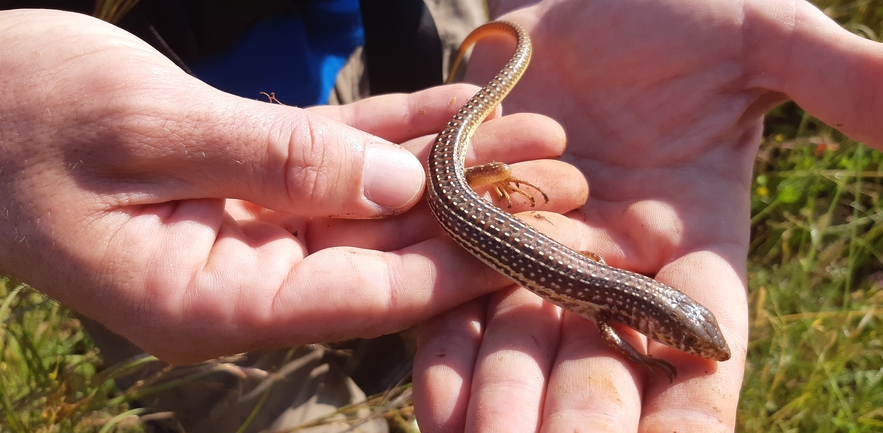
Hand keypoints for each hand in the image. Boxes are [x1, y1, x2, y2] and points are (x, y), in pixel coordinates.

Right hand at [0, 9, 584, 362]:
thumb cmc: (18, 112)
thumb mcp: (143, 133)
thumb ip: (272, 164)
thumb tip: (394, 188)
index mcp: (211, 298)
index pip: (362, 294)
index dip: (452, 268)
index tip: (534, 244)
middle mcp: (243, 274)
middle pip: (383, 251)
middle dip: (473, 216)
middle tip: (564, 185)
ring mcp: (249, 224)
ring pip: (372, 198)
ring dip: (449, 166)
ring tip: (536, 136)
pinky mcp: (248, 170)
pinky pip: (339, 153)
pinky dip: (396, 130)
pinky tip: (460, 105)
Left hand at [414, 0, 882, 430]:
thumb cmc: (678, 12)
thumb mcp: (765, 39)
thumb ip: (841, 81)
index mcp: (693, 246)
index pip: (699, 354)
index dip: (689, 417)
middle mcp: (612, 270)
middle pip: (600, 369)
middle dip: (581, 421)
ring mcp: (536, 257)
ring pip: (521, 350)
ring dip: (505, 403)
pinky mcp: (472, 232)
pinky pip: (455, 309)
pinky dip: (448, 358)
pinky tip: (436, 410)